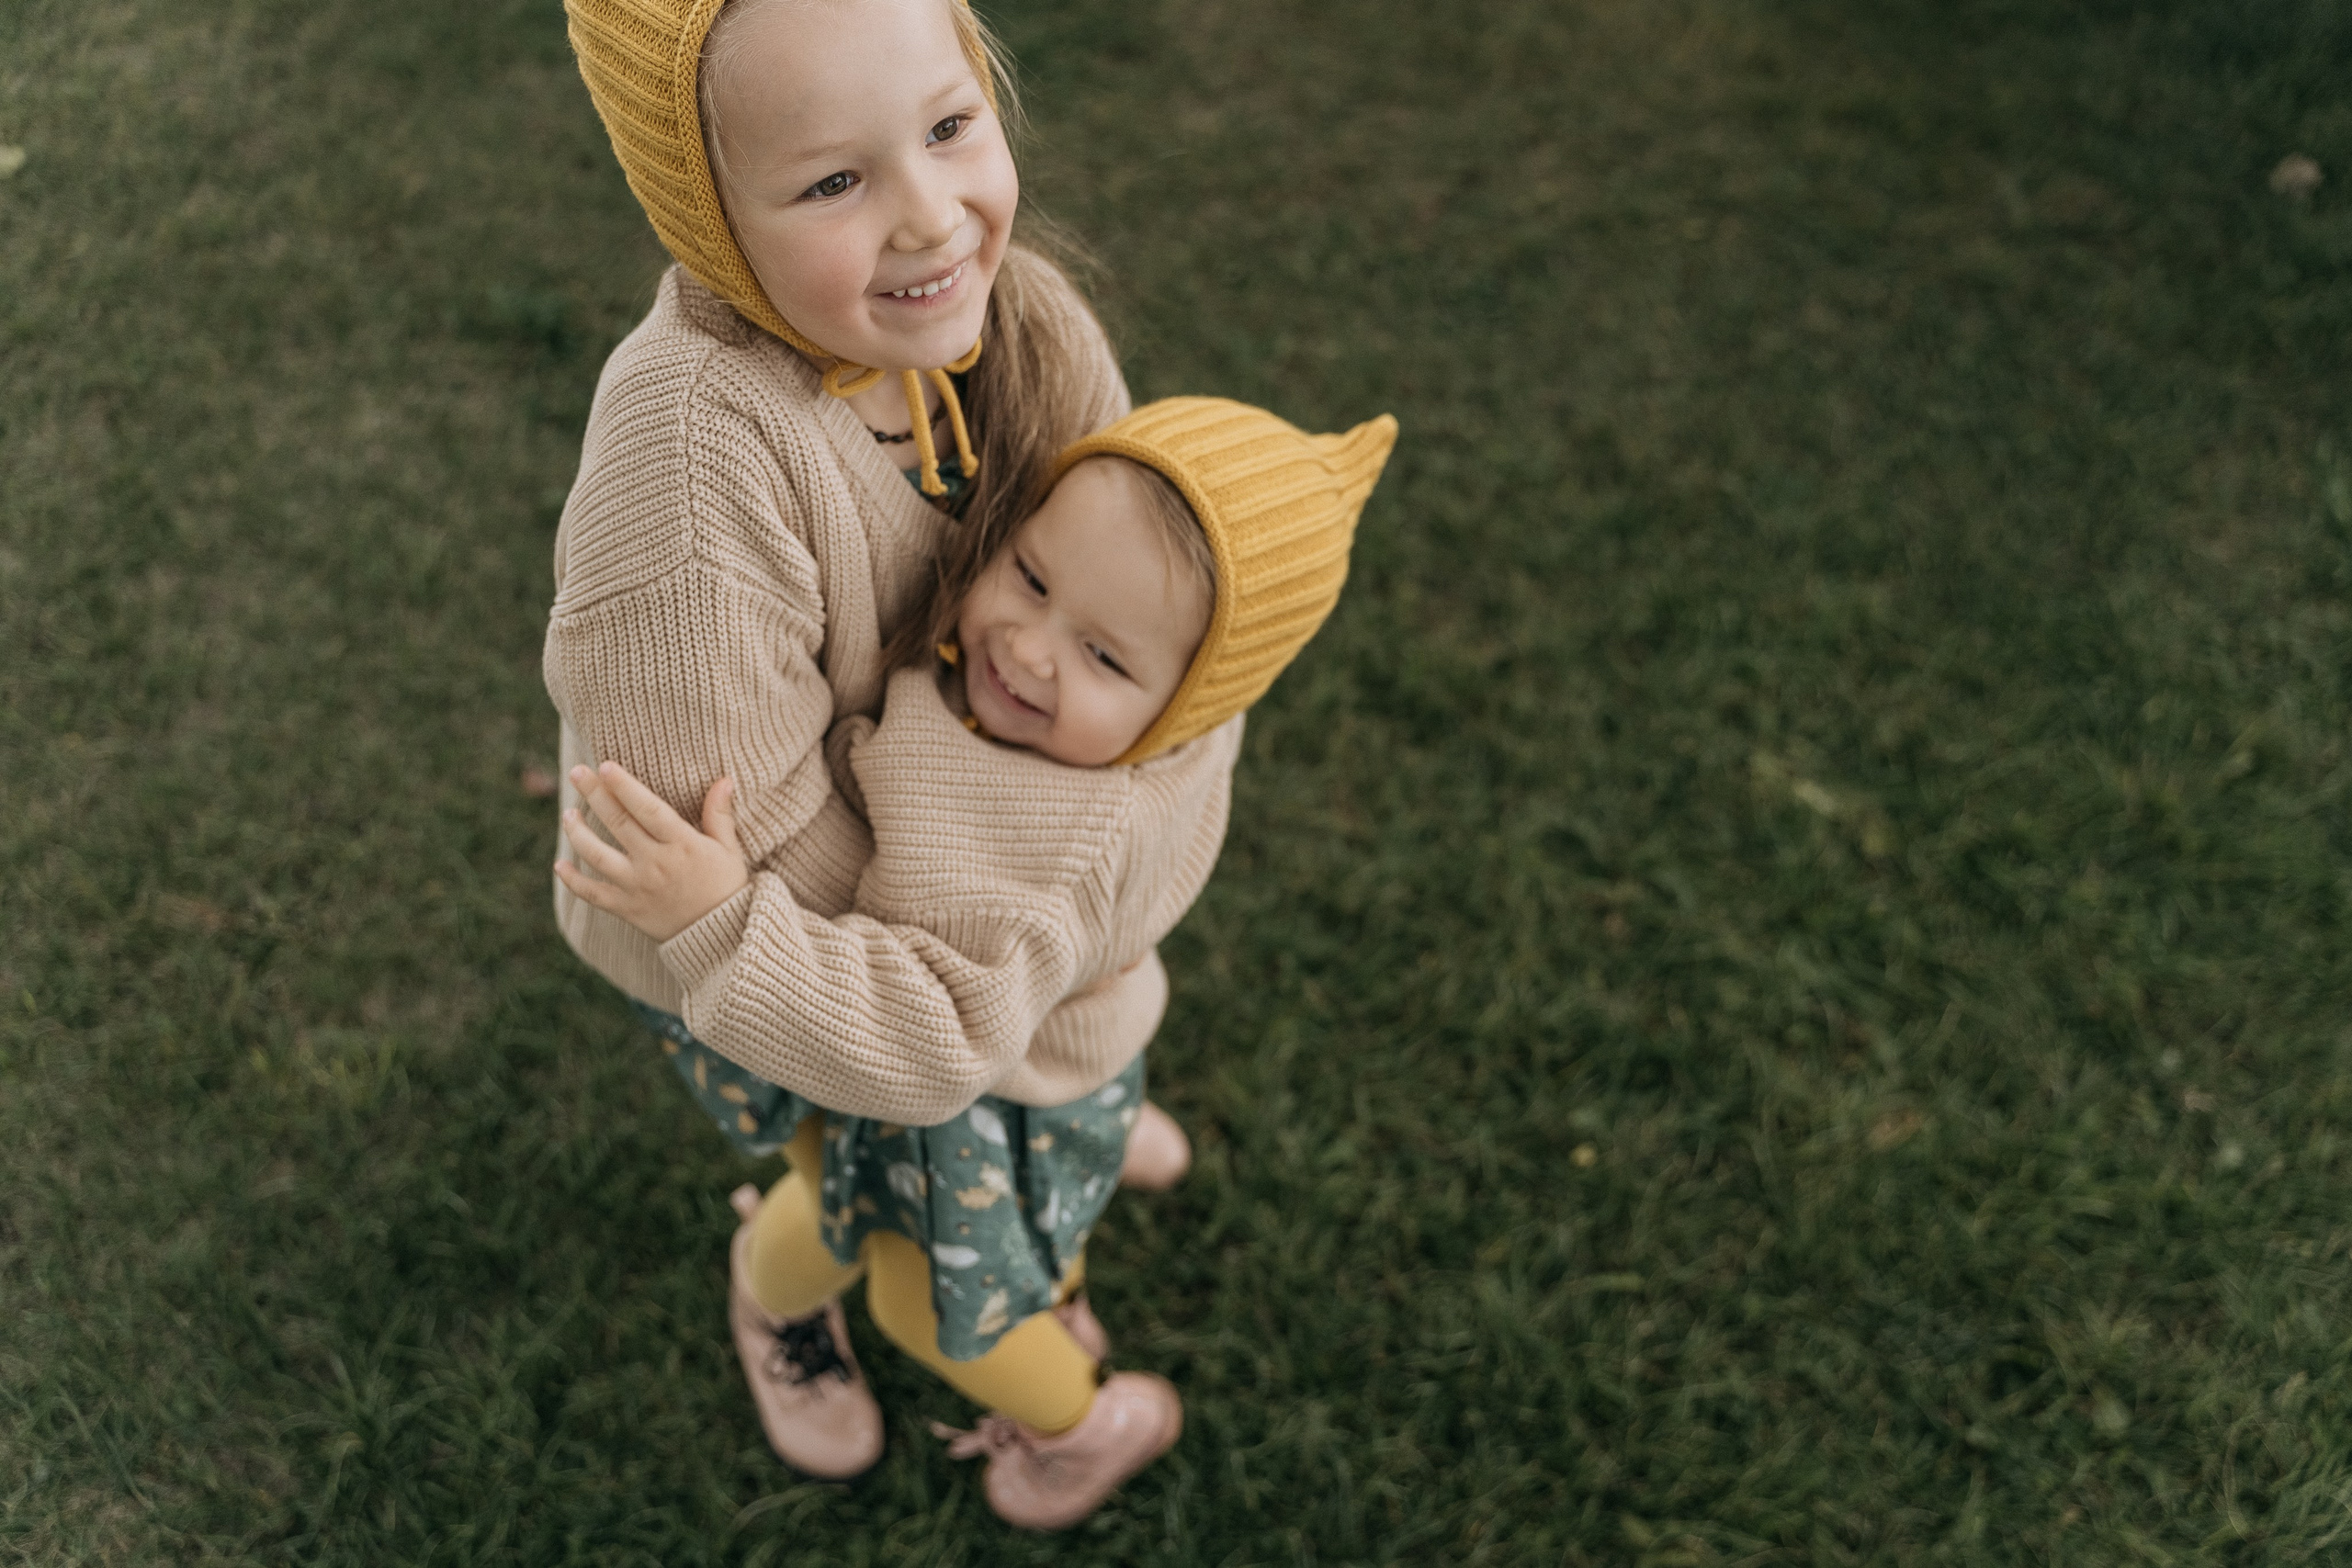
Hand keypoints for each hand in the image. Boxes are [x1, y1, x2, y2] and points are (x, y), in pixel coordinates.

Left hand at [553, 762, 750, 942]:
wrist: (723, 937)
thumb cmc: (726, 886)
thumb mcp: (729, 849)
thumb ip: (720, 814)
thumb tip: (725, 780)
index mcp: (683, 845)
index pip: (648, 809)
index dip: (624, 787)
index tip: (605, 766)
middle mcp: (657, 864)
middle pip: (619, 823)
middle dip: (595, 794)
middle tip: (577, 772)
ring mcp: (638, 887)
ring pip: (599, 856)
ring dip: (578, 833)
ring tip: (568, 813)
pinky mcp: (628, 909)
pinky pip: (594, 894)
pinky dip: (574, 881)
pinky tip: (560, 865)